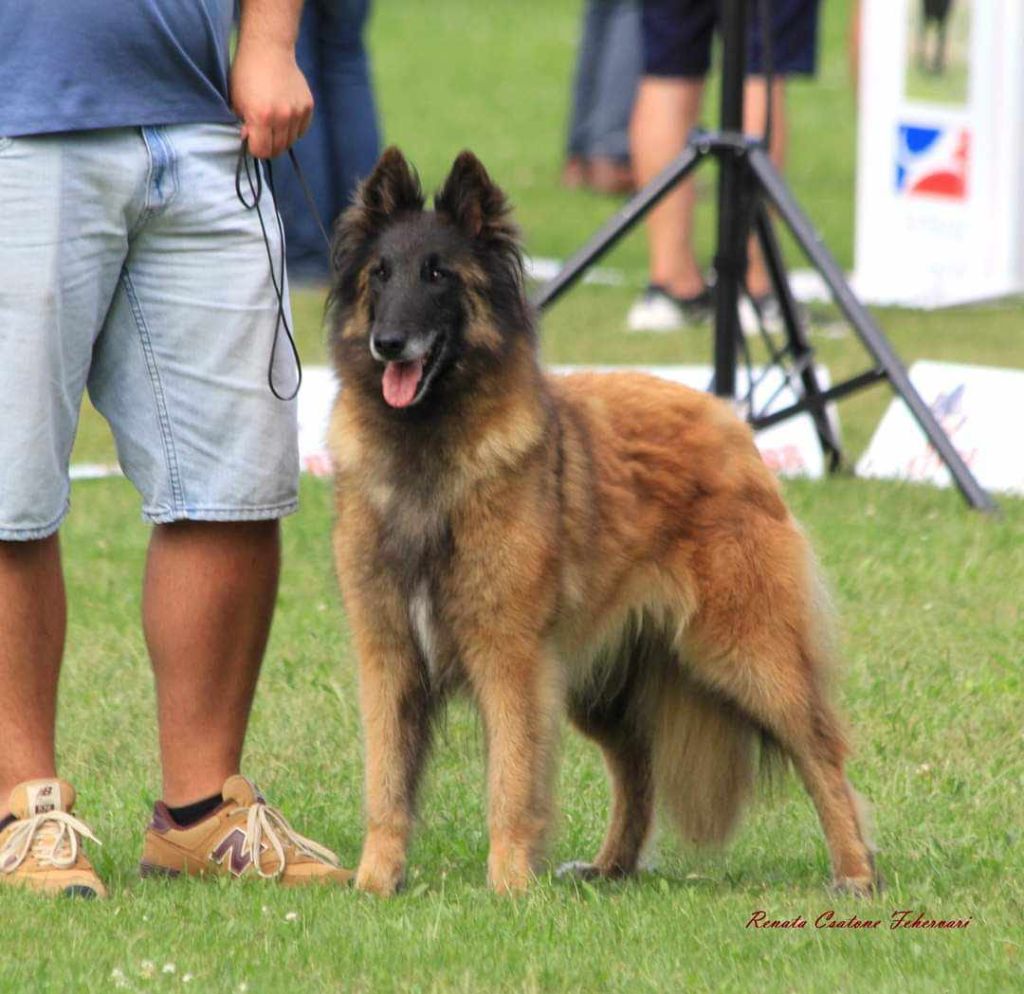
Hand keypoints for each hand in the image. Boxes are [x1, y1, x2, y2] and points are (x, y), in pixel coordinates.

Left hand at [230, 41, 312, 158]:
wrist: (269, 49)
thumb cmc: (247, 73)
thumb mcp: (237, 100)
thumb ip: (244, 124)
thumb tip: (250, 139)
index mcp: (261, 117)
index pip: (262, 151)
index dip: (255, 149)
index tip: (253, 141)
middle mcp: (282, 117)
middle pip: (278, 149)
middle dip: (269, 146)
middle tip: (263, 136)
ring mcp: (297, 112)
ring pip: (291, 141)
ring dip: (281, 138)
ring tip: (274, 125)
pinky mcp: (308, 106)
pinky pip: (301, 130)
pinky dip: (293, 129)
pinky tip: (285, 118)